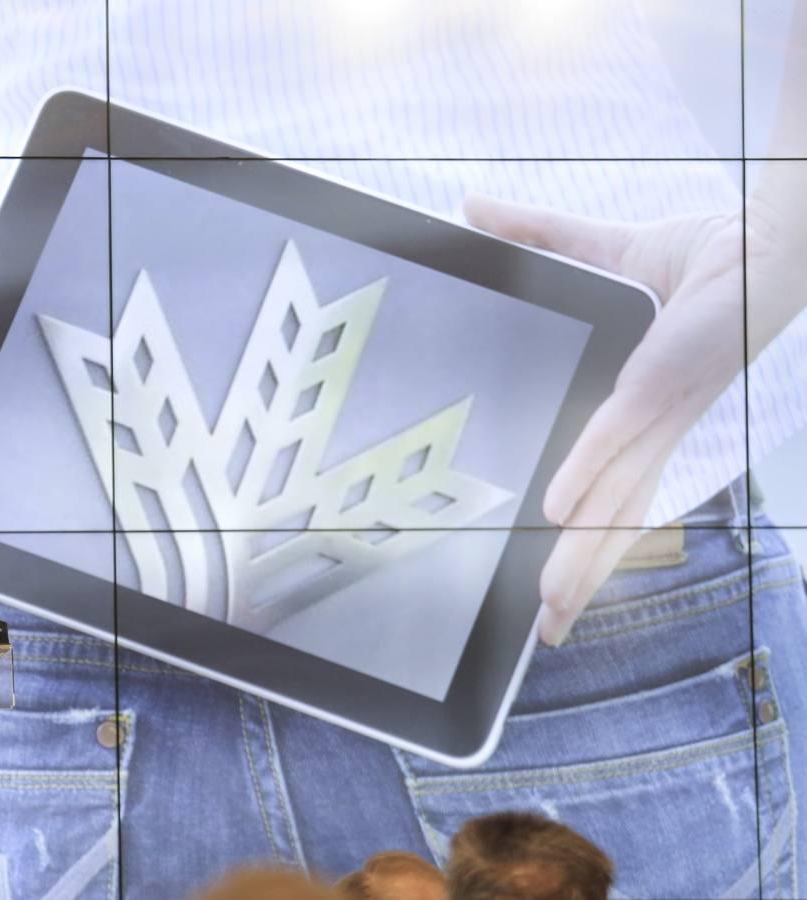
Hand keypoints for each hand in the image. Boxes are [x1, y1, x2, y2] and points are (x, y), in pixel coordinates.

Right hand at [464, 195, 750, 644]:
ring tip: (548, 605)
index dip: (583, 546)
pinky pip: (613, 437)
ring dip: (581, 555)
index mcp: (640, 416)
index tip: (555, 590)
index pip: (606, 494)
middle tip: (547, 632)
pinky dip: (585, 475)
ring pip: (611, 498)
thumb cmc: (696, 257)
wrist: (765, 240)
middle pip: (611, 518)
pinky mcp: (657, 384)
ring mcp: (655, 413)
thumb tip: (472, 210)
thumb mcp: (595, 255)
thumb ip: (532, 237)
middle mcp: (650, 430)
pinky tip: (556, 513)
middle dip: (580, 577)